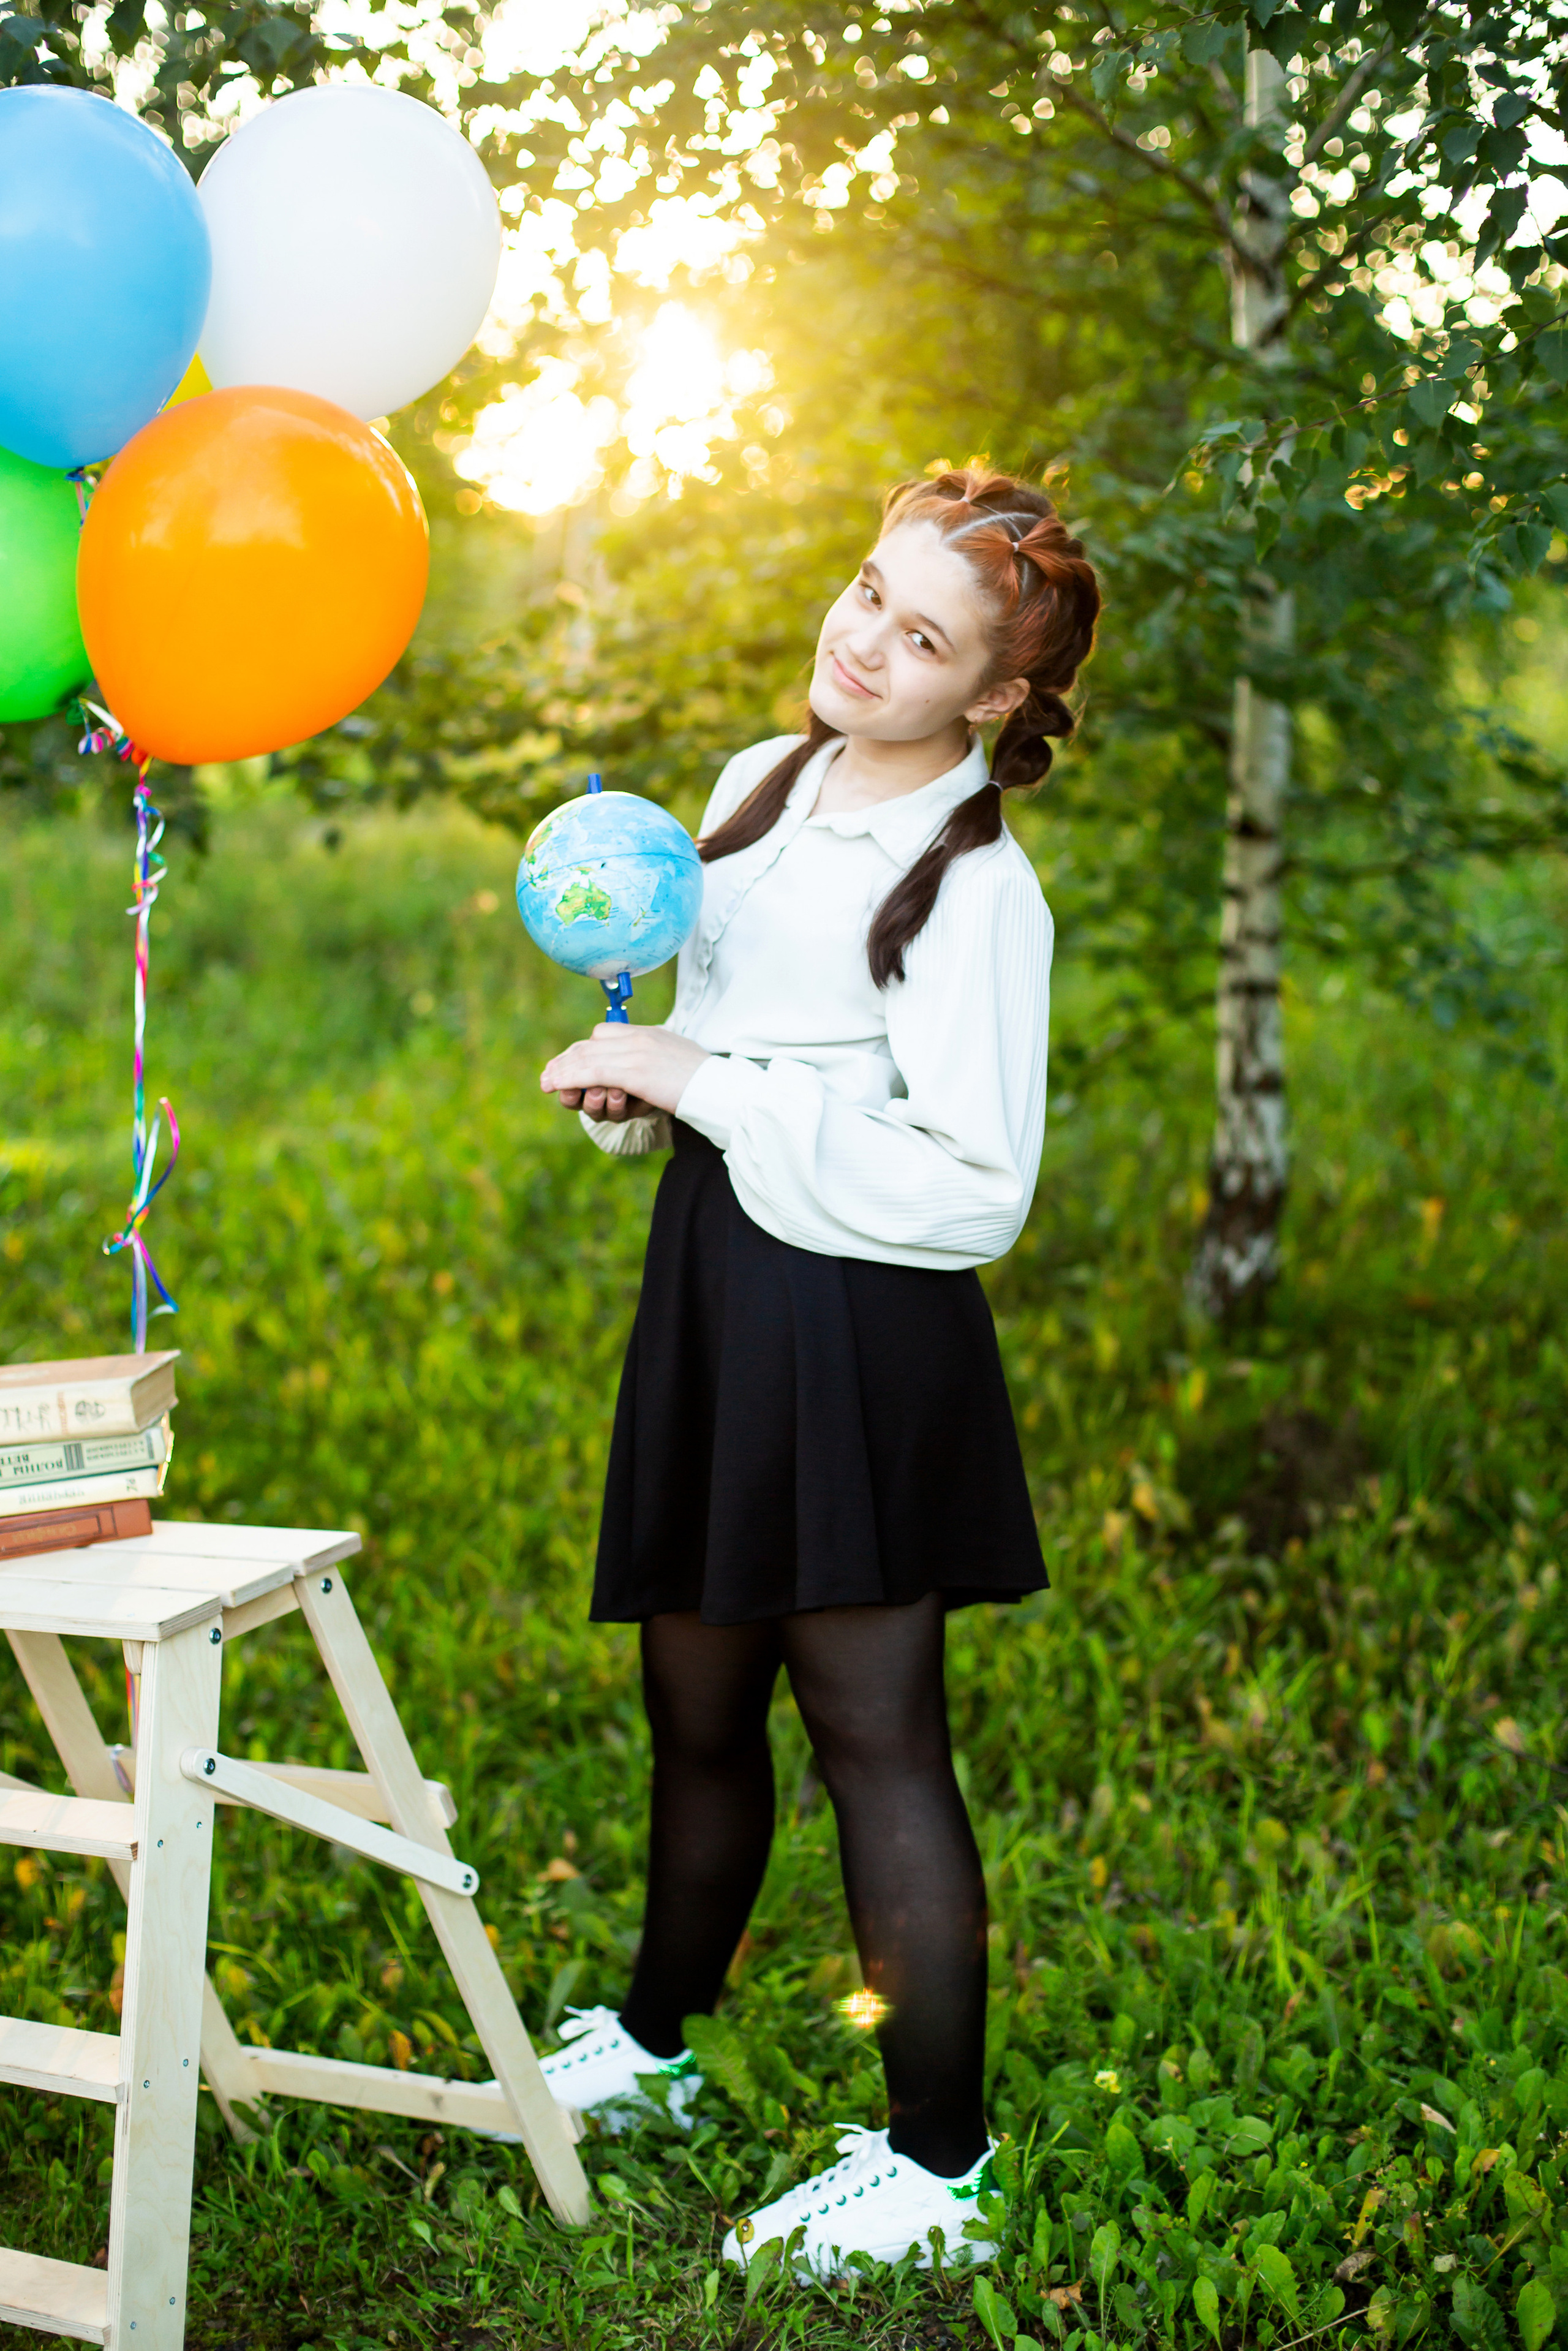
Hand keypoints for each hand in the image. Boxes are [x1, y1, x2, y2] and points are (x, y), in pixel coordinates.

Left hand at [541, 1023, 709, 1120]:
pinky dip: (569, 1078)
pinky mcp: (633, 1073)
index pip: (605, 1033)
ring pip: (587, 1057)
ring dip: (562, 1070)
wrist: (719, 1089)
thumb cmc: (704, 1082)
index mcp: (650, 1034)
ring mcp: (636, 1054)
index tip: (569, 1062)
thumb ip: (657, 1059)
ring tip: (546, 1083)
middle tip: (548, 1074)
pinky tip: (555, 1086)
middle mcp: (640, 1038)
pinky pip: (592, 1072)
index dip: (582, 1048)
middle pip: (591, 1043)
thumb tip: (644, 1071)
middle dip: (567, 1059)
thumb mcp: (677, 1063)